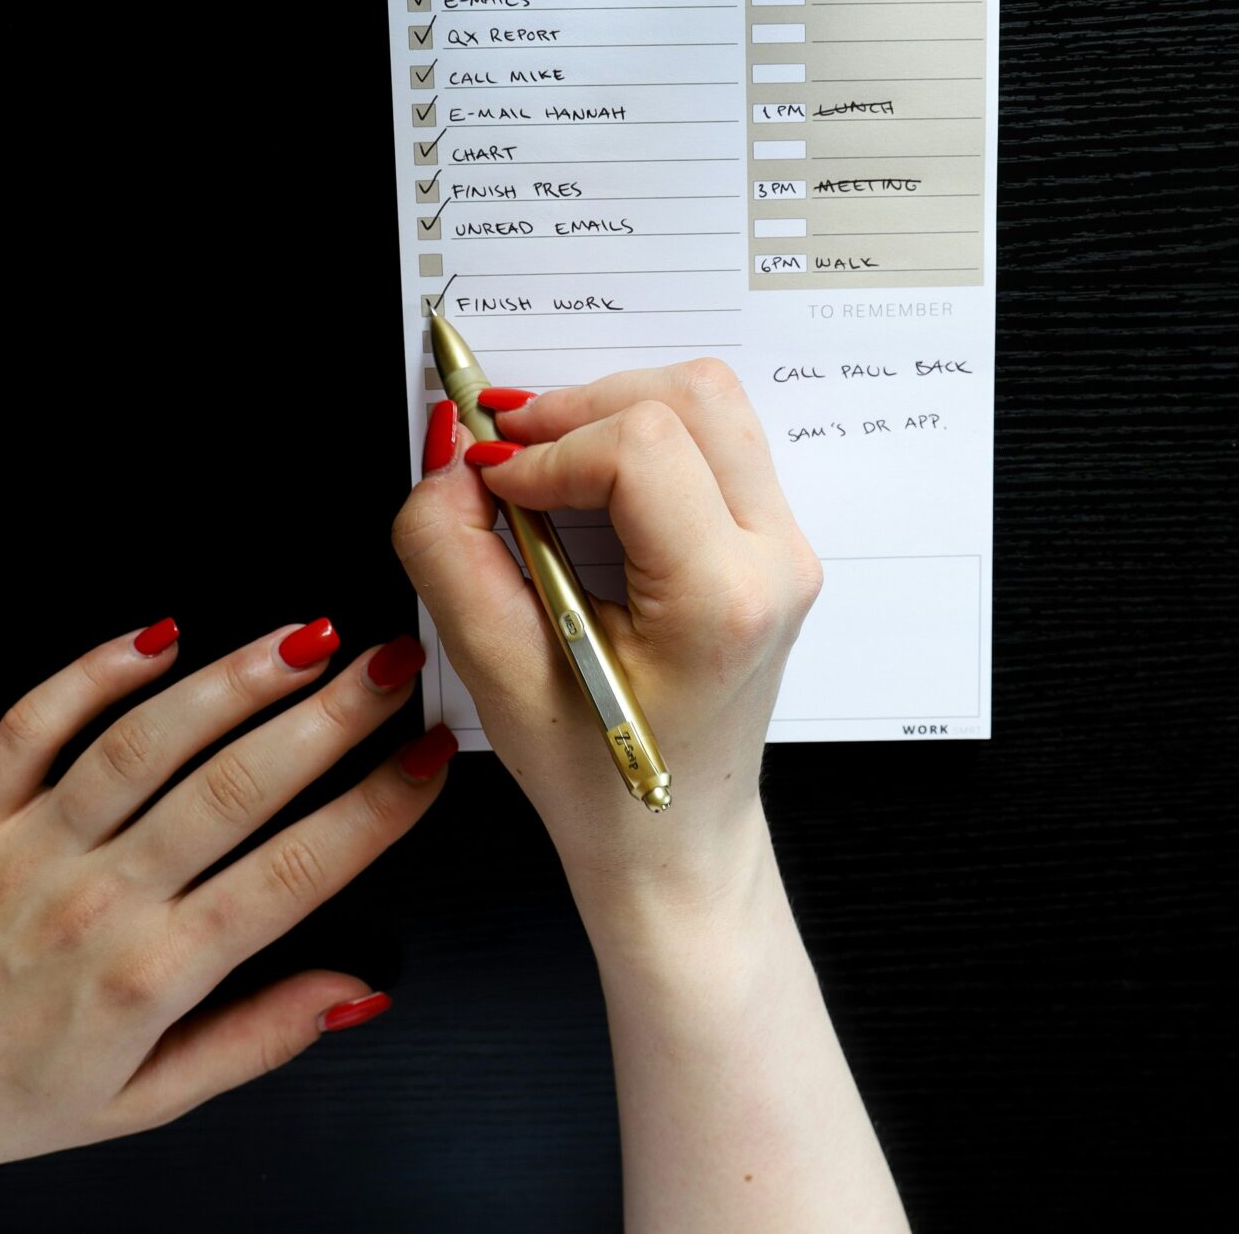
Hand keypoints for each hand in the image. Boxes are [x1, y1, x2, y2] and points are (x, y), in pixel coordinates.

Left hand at [0, 619, 450, 1219]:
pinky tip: (158, 635)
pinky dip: (96, 670)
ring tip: (305, 638)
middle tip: (392, 665)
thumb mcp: (150, 1098)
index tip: (428, 759)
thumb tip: (355, 992)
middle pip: (235, 787)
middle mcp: (95, 900)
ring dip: (235, 679)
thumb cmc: (2, 1096)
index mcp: (152, 973)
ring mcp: (28, 847)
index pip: (294, 874)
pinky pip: (33, 721)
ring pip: (146, 741)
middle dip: (332, 716)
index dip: (376, 808)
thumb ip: (261, 1038)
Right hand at [391, 358, 821, 914]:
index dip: (548, 447)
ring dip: (615, 411)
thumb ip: (452, 556)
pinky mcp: (773, 542)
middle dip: (583, 406)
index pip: (641, 447)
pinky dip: (641, 437)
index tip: (494, 485)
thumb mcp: (497, 676)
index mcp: (722, 601)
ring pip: (711, 402)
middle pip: (690, 395)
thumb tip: (453, 465)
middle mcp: (775, 562)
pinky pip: (715, 441)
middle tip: (510, 453)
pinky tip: (586, 487)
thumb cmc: (598, 781)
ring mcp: (787, 548)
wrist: (675, 844)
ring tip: (544, 465)